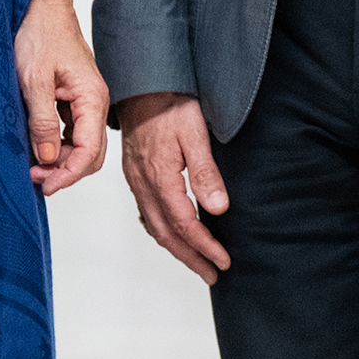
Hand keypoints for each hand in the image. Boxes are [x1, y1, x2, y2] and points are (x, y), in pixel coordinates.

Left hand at [15, 0, 108, 193]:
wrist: (39, 6)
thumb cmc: (39, 34)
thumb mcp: (33, 81)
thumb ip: (41, 122)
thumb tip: (48, 158)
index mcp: (92, 97)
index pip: (90, 150)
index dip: (69, 174)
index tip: (46, 185)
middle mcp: (93, 101)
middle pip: (90, 152)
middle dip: (65, 171)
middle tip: (34, 178)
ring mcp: (83, 100)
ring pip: (80, 144)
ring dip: (60, 160)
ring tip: (32, 166)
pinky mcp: (71, 98)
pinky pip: (70, 131)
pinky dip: (56, 145)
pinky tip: (37, 148)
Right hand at [119, 92, 230, 283]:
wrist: (143, 83)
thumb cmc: (169, 103)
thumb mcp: (195, 133)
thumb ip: (205, 172)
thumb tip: (217, 208)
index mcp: (160, 177)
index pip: (184, 224)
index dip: (205, 246)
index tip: (223, 261)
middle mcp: (144, 184)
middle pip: (166, 234)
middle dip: (190, 258)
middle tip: (212, 275)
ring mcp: (137, 180)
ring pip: (154, 226)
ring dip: (176, 248)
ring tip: (196, 262)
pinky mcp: (136, 173)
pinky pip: (146, 212)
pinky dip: (160, 230)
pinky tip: (170, 232)